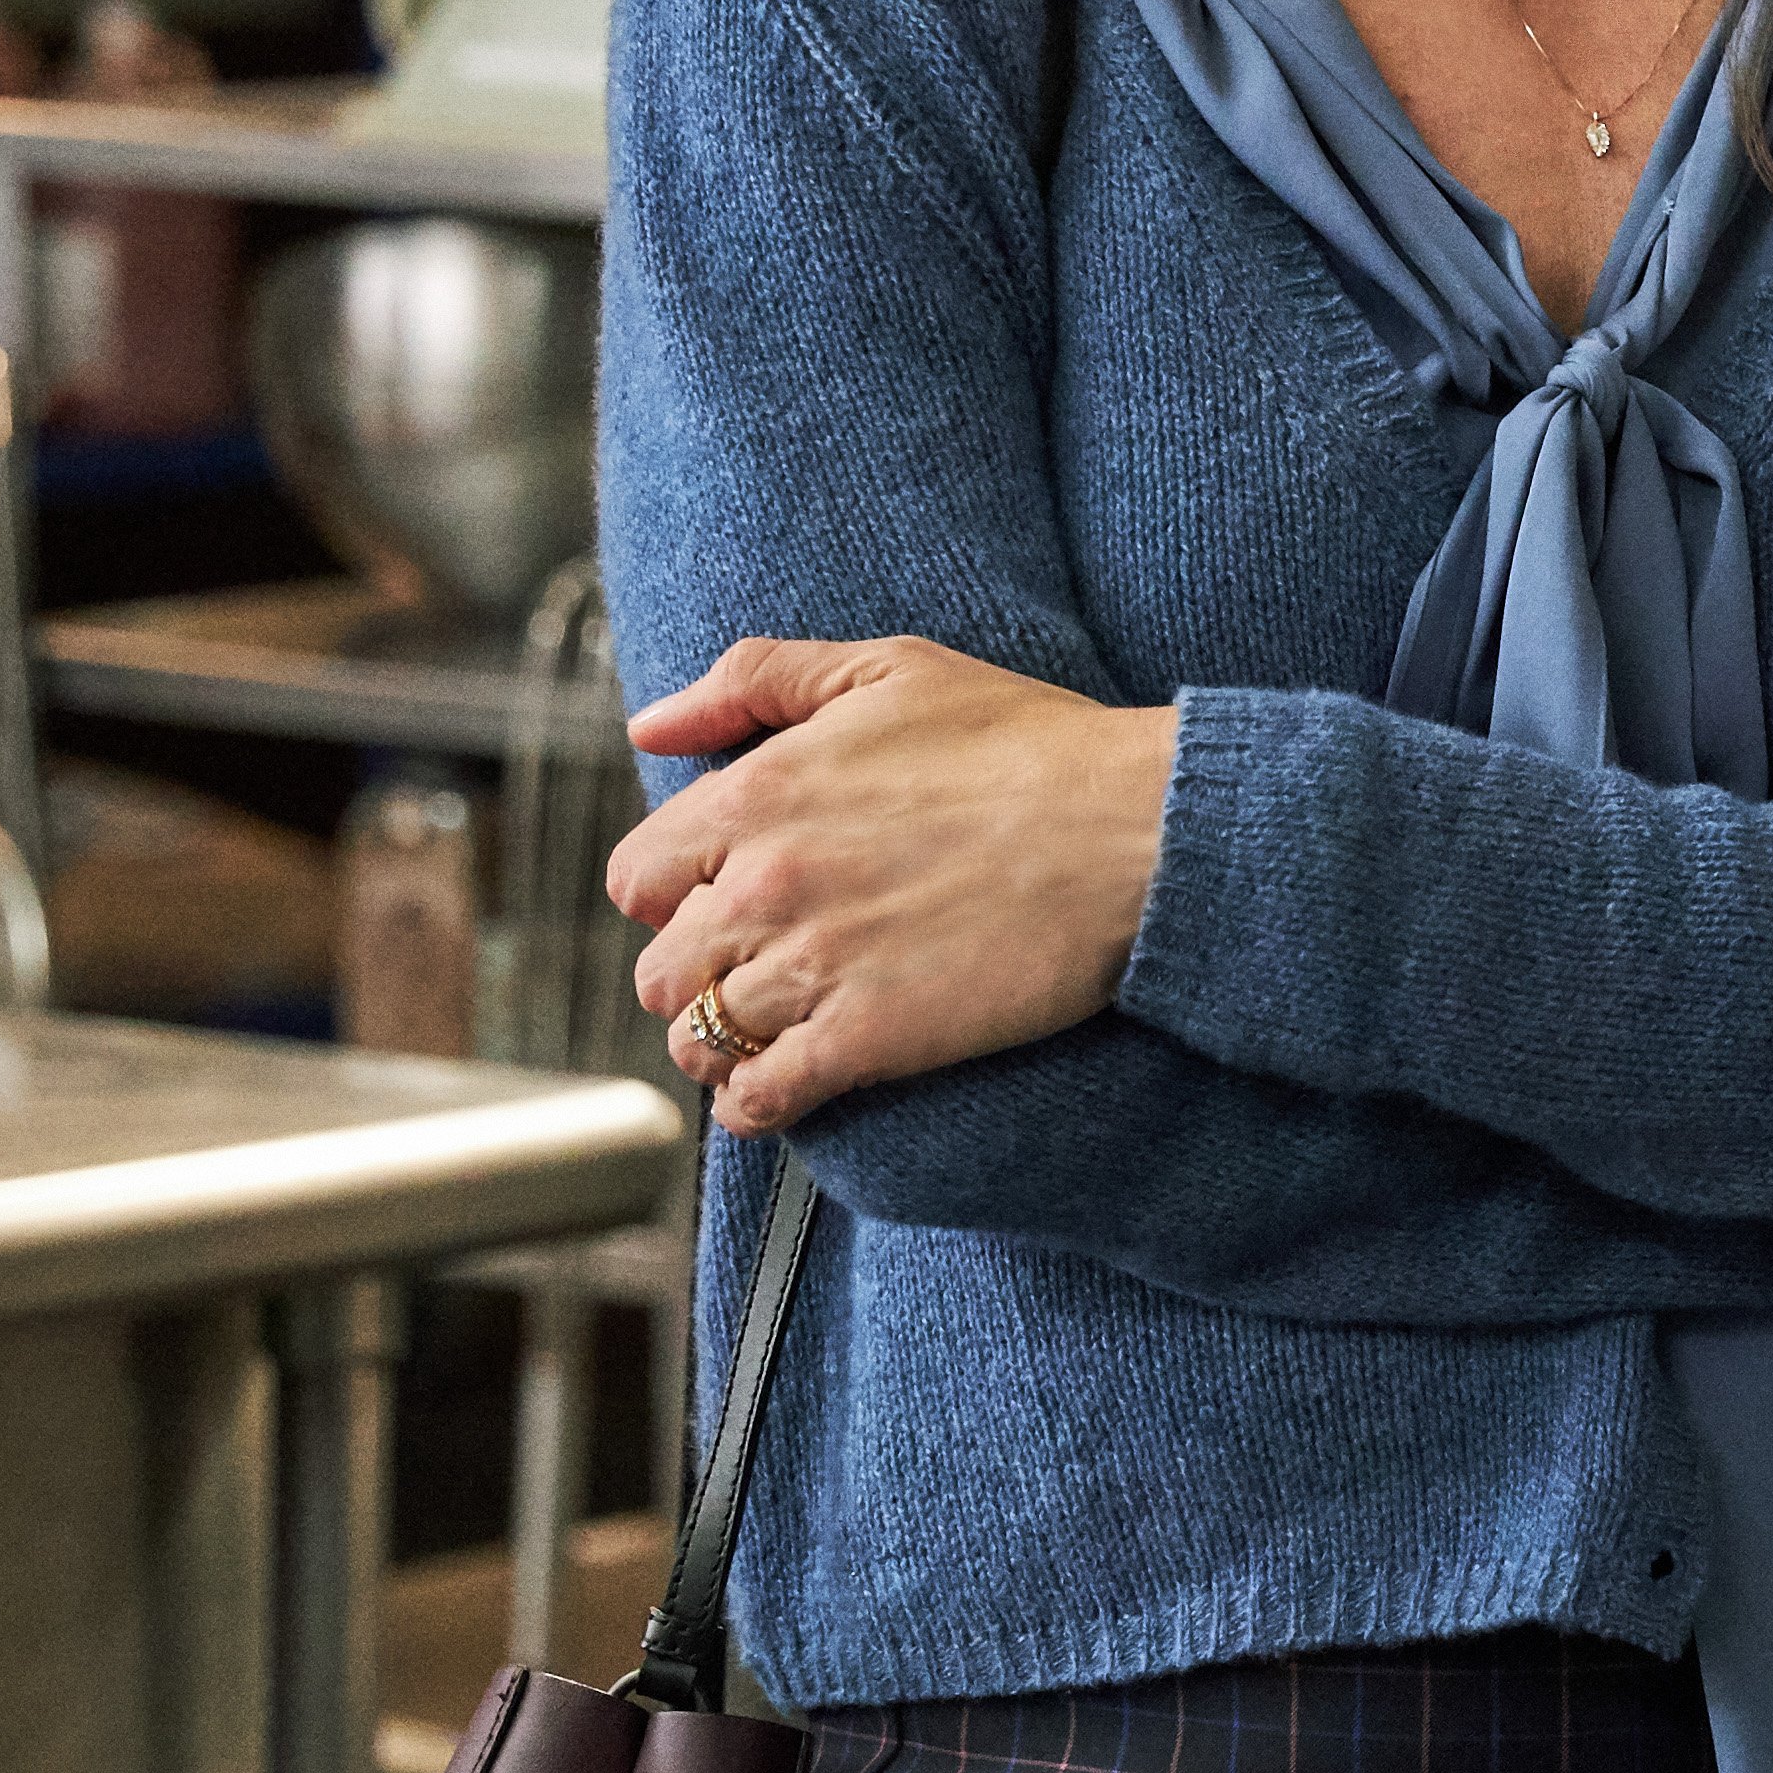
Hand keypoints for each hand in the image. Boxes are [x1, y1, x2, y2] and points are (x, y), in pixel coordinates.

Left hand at [607, 636, 1174, 1137]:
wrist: (1136, 830)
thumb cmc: (1030, 742)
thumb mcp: (890, 669)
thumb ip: (755, 679)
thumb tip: (653, 730)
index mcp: (756, 795)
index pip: (636, 877)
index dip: (671, 894)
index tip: (715, 900)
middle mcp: (763, 886)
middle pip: (662, 969)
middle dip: (699, 974)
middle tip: (750, 973)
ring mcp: (812, 968)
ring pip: (701, 1039)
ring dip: (723, 1044)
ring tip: (766, 1036)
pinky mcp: (867, 1039)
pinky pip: (760, 1097)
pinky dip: (756, 1103)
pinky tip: (781, 1089)